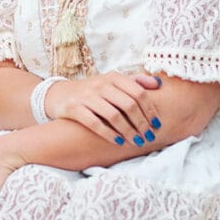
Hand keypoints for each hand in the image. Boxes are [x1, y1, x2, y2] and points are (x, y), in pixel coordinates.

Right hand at [47, 72, 162, 146]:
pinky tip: (118, 142)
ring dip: (128, 131)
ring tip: (137, 142)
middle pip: (129, 105)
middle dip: (142, 123)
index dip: (150, 109)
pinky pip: (94, 123)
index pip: (138, 92)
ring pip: (113, 115)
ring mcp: (87, 96)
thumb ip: (135, 81)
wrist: (60, 94)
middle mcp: (101, 84)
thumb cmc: (93, 90)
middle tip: (149, 136)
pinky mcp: (74, 108)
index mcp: (114, 77)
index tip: (157, 123)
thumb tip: (159, 83)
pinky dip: (109, 134)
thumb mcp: (112, 81)